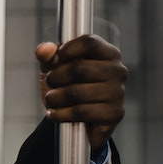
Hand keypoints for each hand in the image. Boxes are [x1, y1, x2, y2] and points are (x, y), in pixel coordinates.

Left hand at [36, 35, 126, 150]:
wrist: (77, 120)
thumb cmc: (67, 86)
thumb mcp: (54, 67)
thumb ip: (47, 55)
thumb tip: (44, 50)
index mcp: (107, 53)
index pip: (89, 42)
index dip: (66, 51)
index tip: (55, 61)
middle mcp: (118, 70)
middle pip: (78, 69)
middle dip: (54, 78)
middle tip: (51, 83)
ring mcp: (118, 92)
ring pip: (76, 93)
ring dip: (54, 98)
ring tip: (51, 99)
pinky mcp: (114, 113)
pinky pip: (80, 112)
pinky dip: (61, 114)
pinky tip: (54, 113)